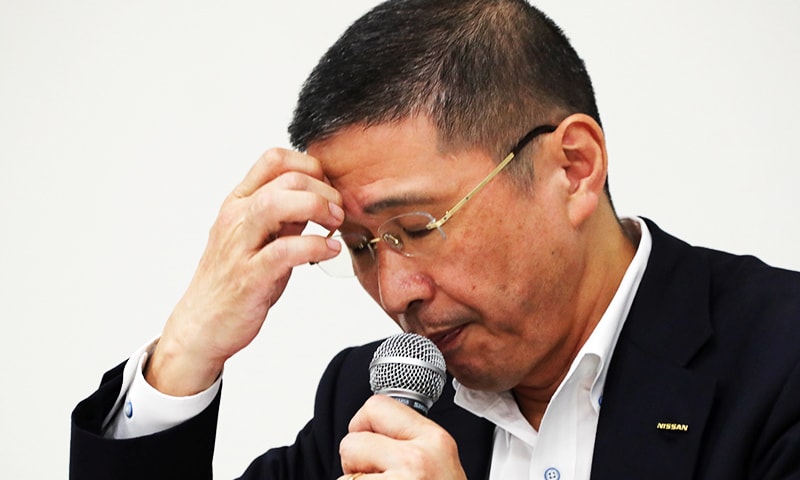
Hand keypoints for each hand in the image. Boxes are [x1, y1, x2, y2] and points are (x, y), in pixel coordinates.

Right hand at [146, 148, 343, 395]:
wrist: (201, 327)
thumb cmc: (232, 283)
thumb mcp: (259, 240)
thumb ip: (285, 219)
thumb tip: (319, 200)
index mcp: (238, 203)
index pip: (273, 159)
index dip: (309, 166)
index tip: (327, 187)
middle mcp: (236, 218)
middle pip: (285, 178)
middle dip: (322, 188)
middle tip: (338, 210)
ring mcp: (240, 246)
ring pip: (276, 204)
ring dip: (316, 207)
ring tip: (333, 223)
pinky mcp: (249, 277)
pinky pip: (285, 251)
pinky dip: (314, 246)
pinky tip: (329, 251)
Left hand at [338, 395, 466, 479]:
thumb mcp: (442, 465)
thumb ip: (413, 440)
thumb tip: (373, 425)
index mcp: (435, 440)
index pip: (376, 405)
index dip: (363, 425)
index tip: (368, 441)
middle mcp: (418, 459)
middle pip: (352, 440)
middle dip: (354, 462)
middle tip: (376, 477)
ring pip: (345, 475)